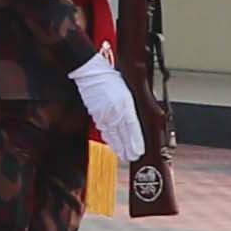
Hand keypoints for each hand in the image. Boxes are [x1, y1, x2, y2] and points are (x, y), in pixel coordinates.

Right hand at [68, 50, 147, 164]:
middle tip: (132, 157)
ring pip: (112, 135)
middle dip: (128, 149)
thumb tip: (138, 118)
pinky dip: (108, 139)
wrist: (91, 73)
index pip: (132, 129)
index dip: (136, 142)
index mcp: (125, 106)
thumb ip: (132, 106)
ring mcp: (104, 115)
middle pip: (122, 136)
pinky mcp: (95, 115)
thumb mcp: (128, 90)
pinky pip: (103, 130)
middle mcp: (115, 113)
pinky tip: (111, 143)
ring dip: (118, 147)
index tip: (139, 151)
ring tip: (123, 155)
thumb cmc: (110, 78)